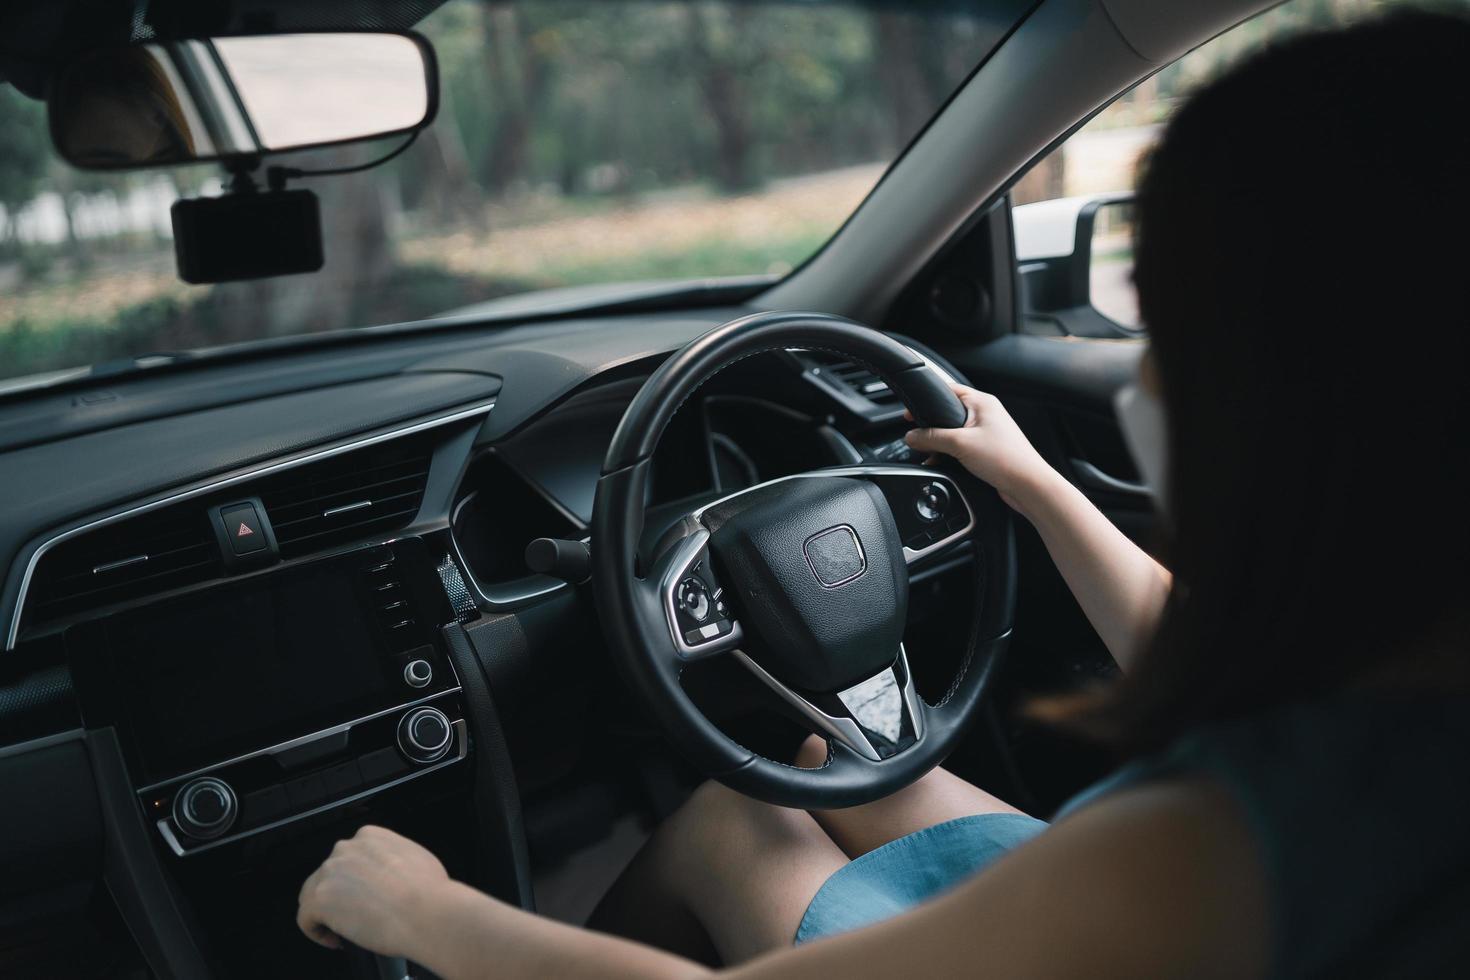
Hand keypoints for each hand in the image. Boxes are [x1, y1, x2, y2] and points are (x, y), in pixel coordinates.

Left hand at [297, 825, 450, 957]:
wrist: (424, 911)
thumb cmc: (428, 890)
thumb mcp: (414, 857)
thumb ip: (393, 859)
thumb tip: (391, 877)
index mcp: (369, 836)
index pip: (349, 857)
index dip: (355, 880)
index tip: (364, 896)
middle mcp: (345, 849)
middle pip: (329, 875)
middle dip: (340, 895)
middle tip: (356, 915)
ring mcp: (329, 873)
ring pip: (313, 894)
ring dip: (326, 912)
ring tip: (345, 930)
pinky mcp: (319, 900)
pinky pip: (306, 919)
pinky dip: (317, 932)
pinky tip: (336, 940)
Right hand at [905, 383, 1055, 510]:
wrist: (1028, 486)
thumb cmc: (1007, 459)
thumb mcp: (960, 444)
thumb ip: (931, 438)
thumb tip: (911, 436)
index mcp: (982, 402)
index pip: (948, 390)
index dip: (926, 400)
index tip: (909, 413)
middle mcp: (985, 415)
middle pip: (948, 413)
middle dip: (931, 427)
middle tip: (917, 436)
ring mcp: (987, 433)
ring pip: (953, 433)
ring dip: (939, 444)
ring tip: (929, 454)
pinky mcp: (986, 451)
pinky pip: (961, 448)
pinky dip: (949, 454)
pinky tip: (941, 464)